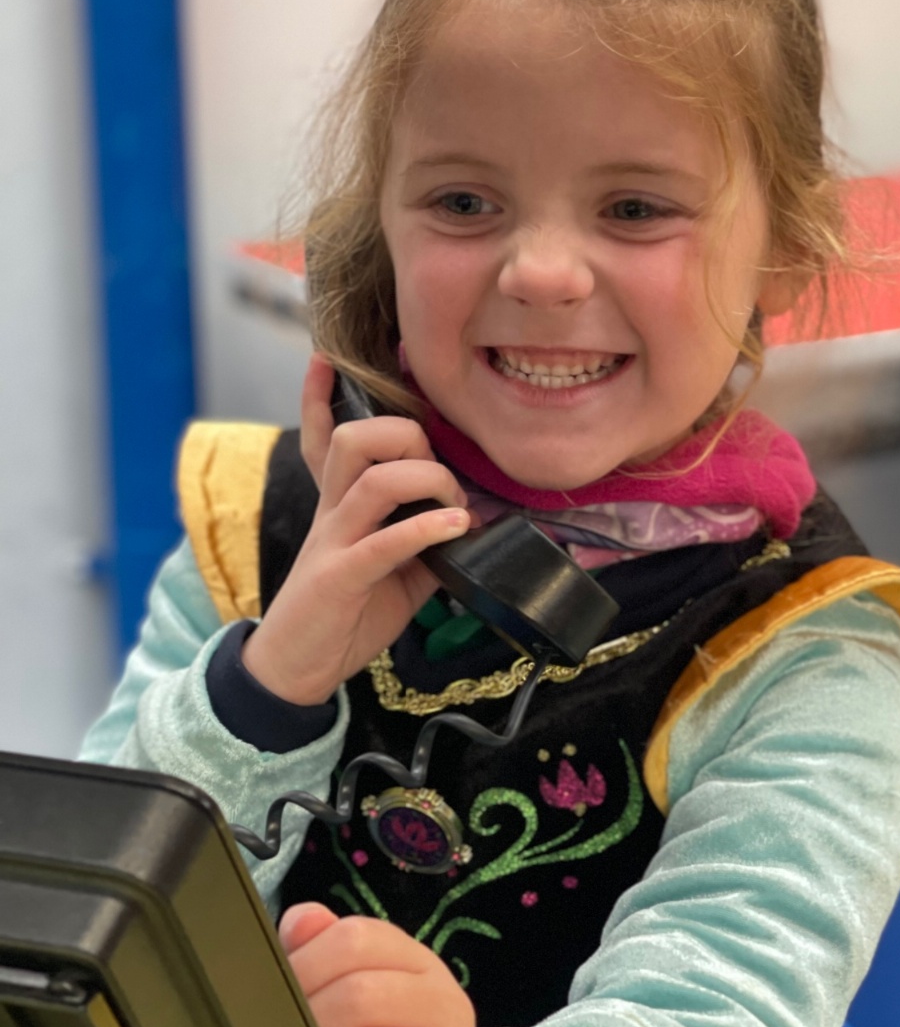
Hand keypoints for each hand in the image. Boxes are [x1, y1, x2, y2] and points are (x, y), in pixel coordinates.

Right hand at [242, 354, 471, 704]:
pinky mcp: (340, 577)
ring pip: (371, 479)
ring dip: (427, 481)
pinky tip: (456, 527)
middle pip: (354, 438)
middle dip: (406, 436)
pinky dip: (425, 528)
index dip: (320, 396)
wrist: (297, 669)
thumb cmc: (347, 614)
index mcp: (340, 503)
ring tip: (455, 508)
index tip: (325, 358)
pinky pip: (383, 541)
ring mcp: (333, 541)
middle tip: (440, 472)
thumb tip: (476, 527)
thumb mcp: (398, 574)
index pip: (324, 437)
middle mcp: (332, 510)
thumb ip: (429, 543)